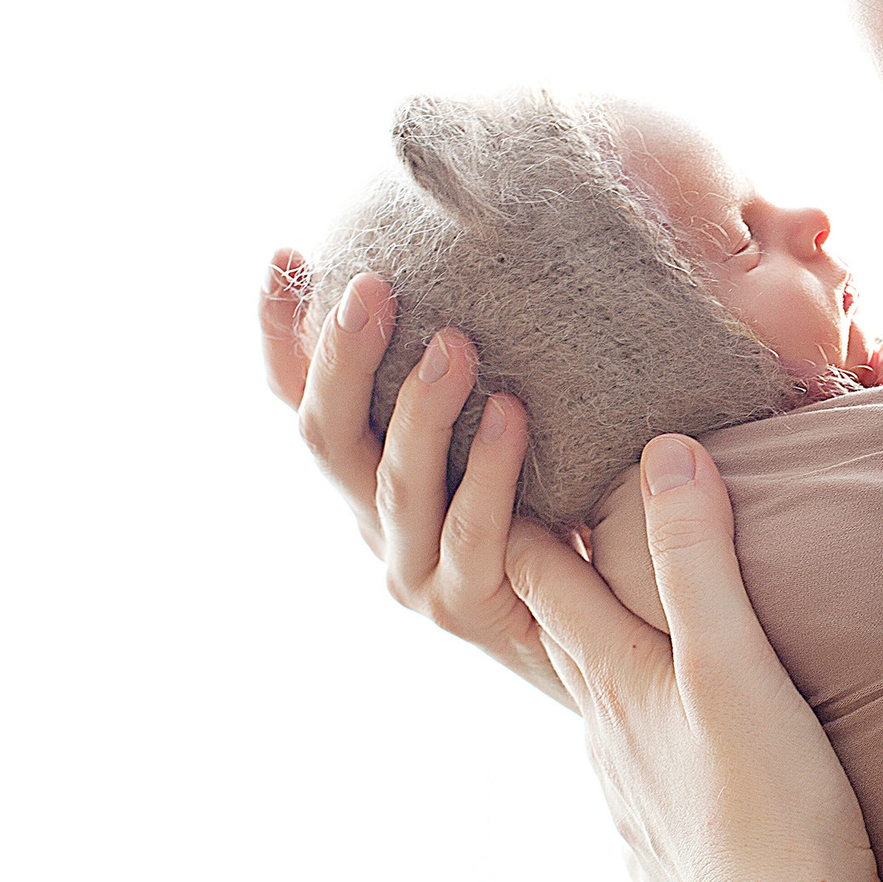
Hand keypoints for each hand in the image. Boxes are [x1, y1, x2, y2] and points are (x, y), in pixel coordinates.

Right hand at [258, 250, 573, 709]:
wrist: (600, 631)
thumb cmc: (557, 509)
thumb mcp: (508, 429)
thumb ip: (480, 365)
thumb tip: (491, 250)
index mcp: (367, 470)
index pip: (299, 394)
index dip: (281, 333)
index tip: (286, 258)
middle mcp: (373, 518)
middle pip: (326, 434)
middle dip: (341, 358)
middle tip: (372, 287)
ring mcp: (413, 567)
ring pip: (397, 483)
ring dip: (422, 410)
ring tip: (456, 344)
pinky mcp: (467, 605)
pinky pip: (474, 533)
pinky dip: (490, 473)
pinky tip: (516, 417)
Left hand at [505, 433, 882, 881]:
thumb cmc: (772, 807)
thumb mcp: (738, 667)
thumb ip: (699, 561)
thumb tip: (665, 451)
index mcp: (614, 680)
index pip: (541, 575)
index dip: (526, 511)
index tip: (512, 454)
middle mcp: (603, 735)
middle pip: (562, 637)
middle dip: (556, 574)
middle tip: (563, 510)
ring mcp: (628, 797)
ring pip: (602, 706)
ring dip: (608, 655)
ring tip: (633, 619)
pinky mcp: (664, 846)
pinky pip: (641, 771)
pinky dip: (649, 733)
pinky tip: (682, 741)